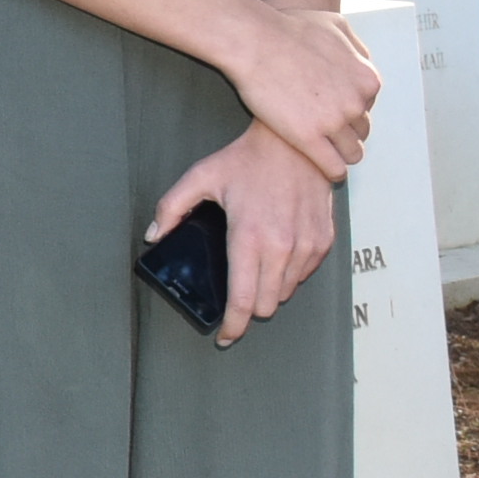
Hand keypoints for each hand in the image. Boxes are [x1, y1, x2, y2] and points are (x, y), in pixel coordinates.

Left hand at [143, 130, 336, 343]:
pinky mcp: (323, 241)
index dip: (232, 327)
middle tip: (237, 293)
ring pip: (286, 293)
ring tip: (256, 268)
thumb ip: (171, 208)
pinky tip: (276, 255)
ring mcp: (306, 246)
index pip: (243, 302)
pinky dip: (290, 274)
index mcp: (249, 237)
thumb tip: (155, 236)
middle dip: (249, 308)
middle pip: (266, 307)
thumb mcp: (202, 177)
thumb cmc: (249, 158)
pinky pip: (304, 275)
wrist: (296, 142)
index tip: (224, 336)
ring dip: (270, 290)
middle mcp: (282, 248)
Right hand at [218, 3, 382, 184]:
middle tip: (327, 132)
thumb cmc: (289, 28)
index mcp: (367, 79)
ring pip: (352, 153)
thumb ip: (356, 47)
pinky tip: (324, 170)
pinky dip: (332, 171)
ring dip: (342, 155)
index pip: (368, 106)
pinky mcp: (309, 139)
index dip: (349, 109)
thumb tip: (362, 61)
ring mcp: (334, 122)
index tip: (334, 111)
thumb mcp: (337, 26)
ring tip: (327, 154)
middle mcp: (356, 102)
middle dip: (346, 132)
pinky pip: (333, 167)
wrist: (255, 40)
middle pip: (361, 130)